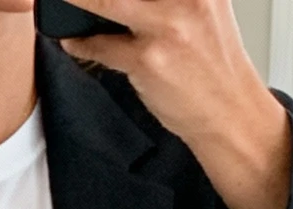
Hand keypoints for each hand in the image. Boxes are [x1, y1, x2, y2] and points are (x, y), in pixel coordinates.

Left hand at [63, 0, 291, 208]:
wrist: (230, 114)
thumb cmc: (213, 65)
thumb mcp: (202, 10)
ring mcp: (167, 26)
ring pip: (106, 1)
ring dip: (78, 1)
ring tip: (62, 2)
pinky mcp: (149, 59)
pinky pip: (101, 45)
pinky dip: (81, 43)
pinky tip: (73, 41)